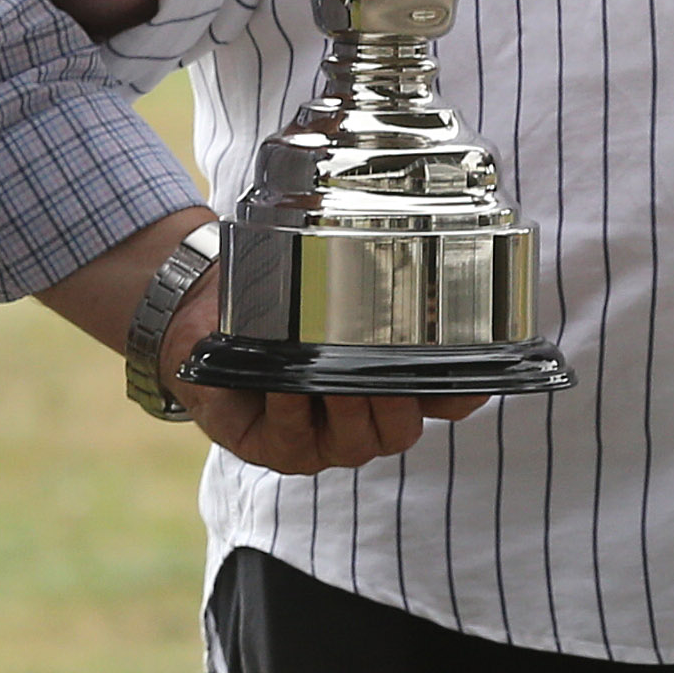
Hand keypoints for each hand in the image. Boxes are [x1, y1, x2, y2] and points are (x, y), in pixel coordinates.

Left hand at [159, 277, 485, 472]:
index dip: (462, 389)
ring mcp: (328, 441)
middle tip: (387, 365)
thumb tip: (396, 222)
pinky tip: (286, 385)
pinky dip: (291, 411)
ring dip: (348, 407)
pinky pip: (294, 438)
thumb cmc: (277, 300)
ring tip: (338, 377)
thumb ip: (365, 270)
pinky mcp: (283, 450)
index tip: (467, 365)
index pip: (448, 399)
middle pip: (403, 426)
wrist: (206, 315)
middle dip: (397, 399)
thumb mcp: (324, 282)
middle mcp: (371, 421)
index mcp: (396, 385)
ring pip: (356, 439)